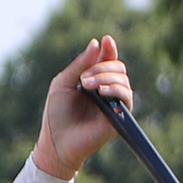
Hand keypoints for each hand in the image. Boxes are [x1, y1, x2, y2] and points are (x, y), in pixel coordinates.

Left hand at [32, 36, 131, 179]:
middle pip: (117, 67)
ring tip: (87, 86)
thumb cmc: (57, 115)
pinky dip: (116, 89)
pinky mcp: (119, 117)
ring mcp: (113, 104)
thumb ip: (80, 64)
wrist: (56, 142)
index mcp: (93, 81)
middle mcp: (106, 91)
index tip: (105, 40)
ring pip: (122, 79)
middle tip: (83, 80)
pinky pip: (126, 96)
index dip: (108, 49)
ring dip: (105, 77)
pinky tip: (102, 92)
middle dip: (101, 66)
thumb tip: (97, 43)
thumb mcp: (63, 83)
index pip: (107, 60)